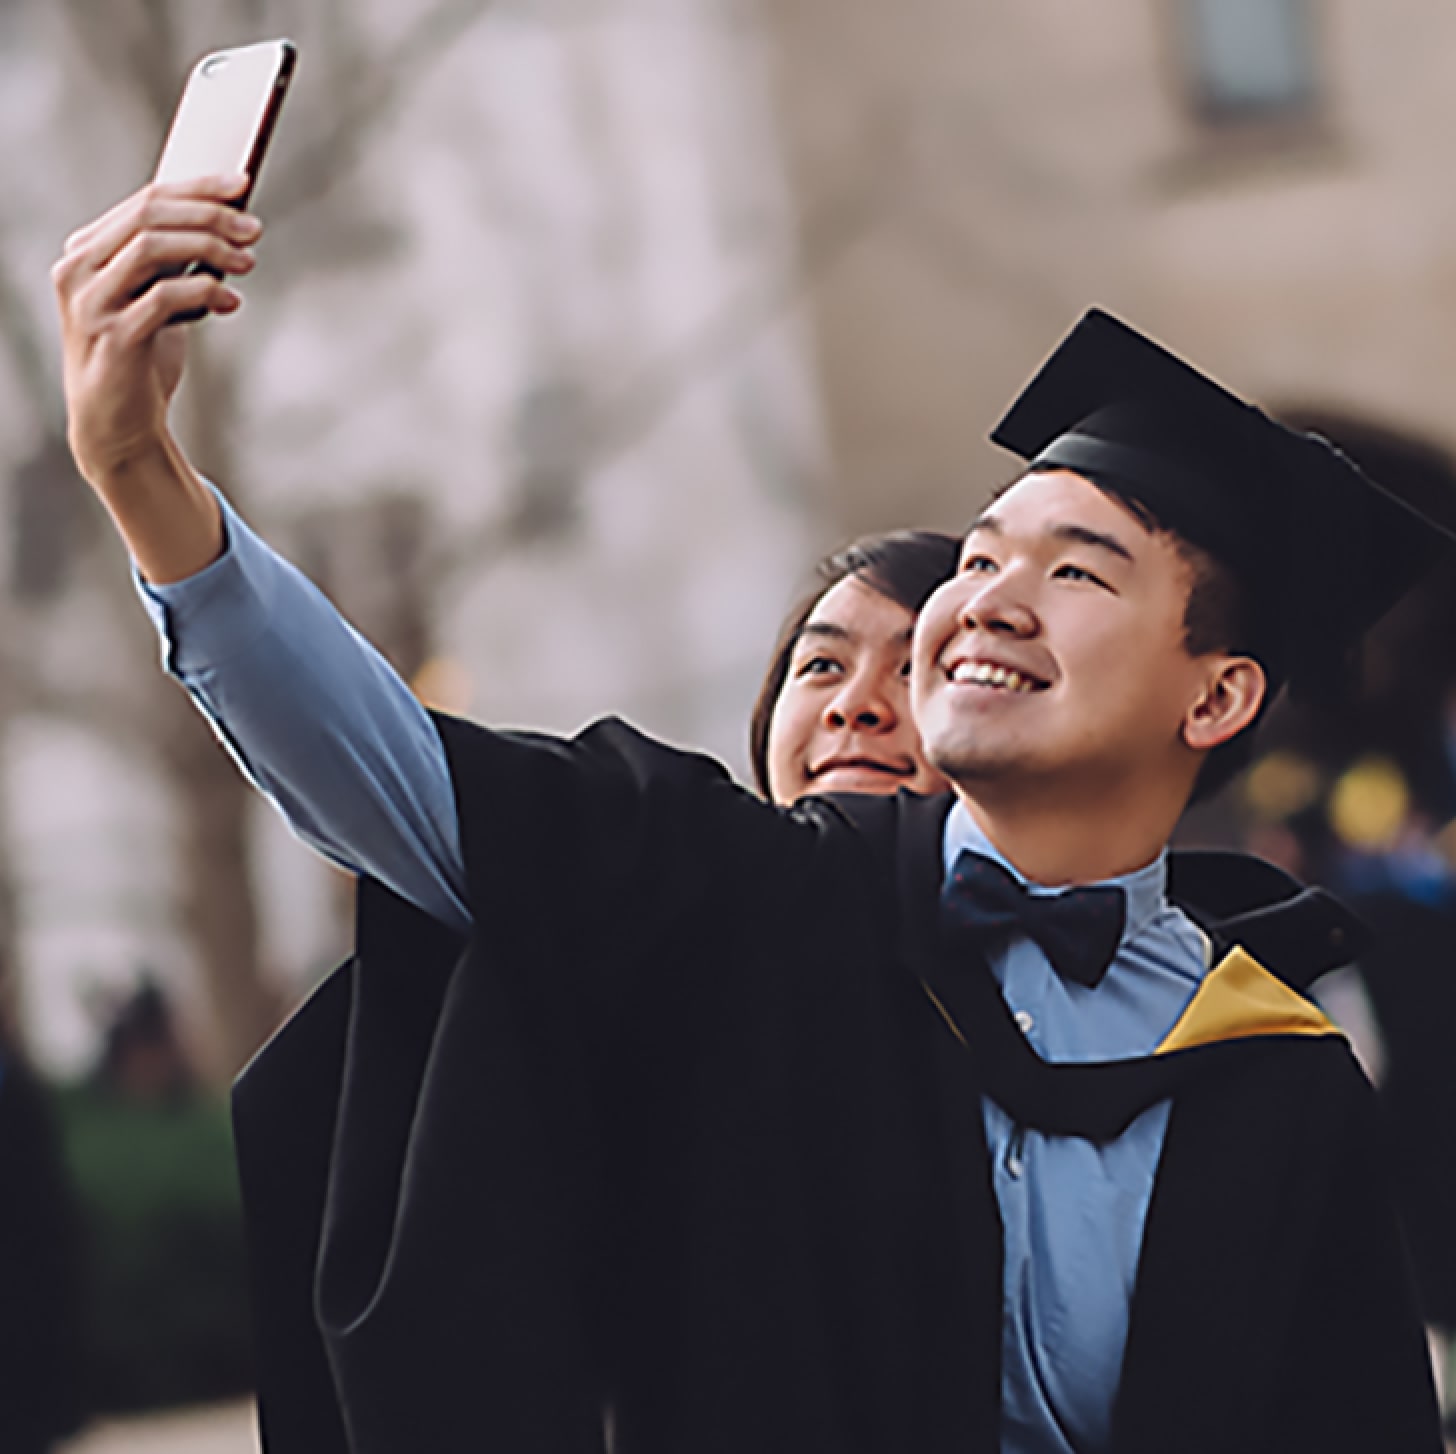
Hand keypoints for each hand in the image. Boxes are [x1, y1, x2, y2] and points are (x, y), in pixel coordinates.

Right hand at [52, 175, 260, 485]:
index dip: (197, 187)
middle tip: (254, 228)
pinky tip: (232, 301)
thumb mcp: (155, 300)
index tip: (242, 184)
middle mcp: (79, 270)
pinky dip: (204, 292)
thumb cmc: (141, 358)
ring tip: (248, 263)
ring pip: (152, 249)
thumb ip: (175, 264)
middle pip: (149, 216)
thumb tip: (230, 223)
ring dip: (210, 249)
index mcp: (87, 251)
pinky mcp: (112, 337)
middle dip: (209, 215)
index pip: (145, 200)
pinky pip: (163, 298)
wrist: (118, 424)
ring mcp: (91, 303)